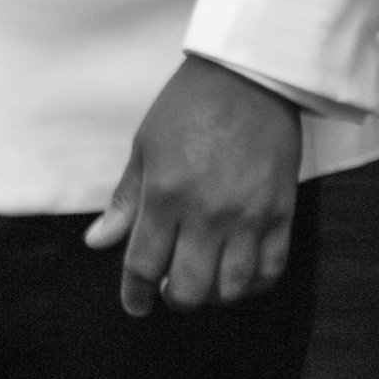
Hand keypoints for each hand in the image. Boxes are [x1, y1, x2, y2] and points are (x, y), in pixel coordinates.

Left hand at [84, 55, 300, 313]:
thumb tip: (96, 242)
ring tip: (206, 280)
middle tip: (171, 288)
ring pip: (232, 288)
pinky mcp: (281, 212)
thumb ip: (125, 201)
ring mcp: (248, 215)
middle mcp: (207, 212)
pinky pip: (271, 270)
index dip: (135, 293)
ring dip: (214, 295)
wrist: (248, 74)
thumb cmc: (188, 104)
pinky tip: (240, 275)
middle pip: (189, 289)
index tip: (135, 304)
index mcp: (165, 193)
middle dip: (174, 298)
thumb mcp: (145, 146)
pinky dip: (254, 284)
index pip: (144, 265)